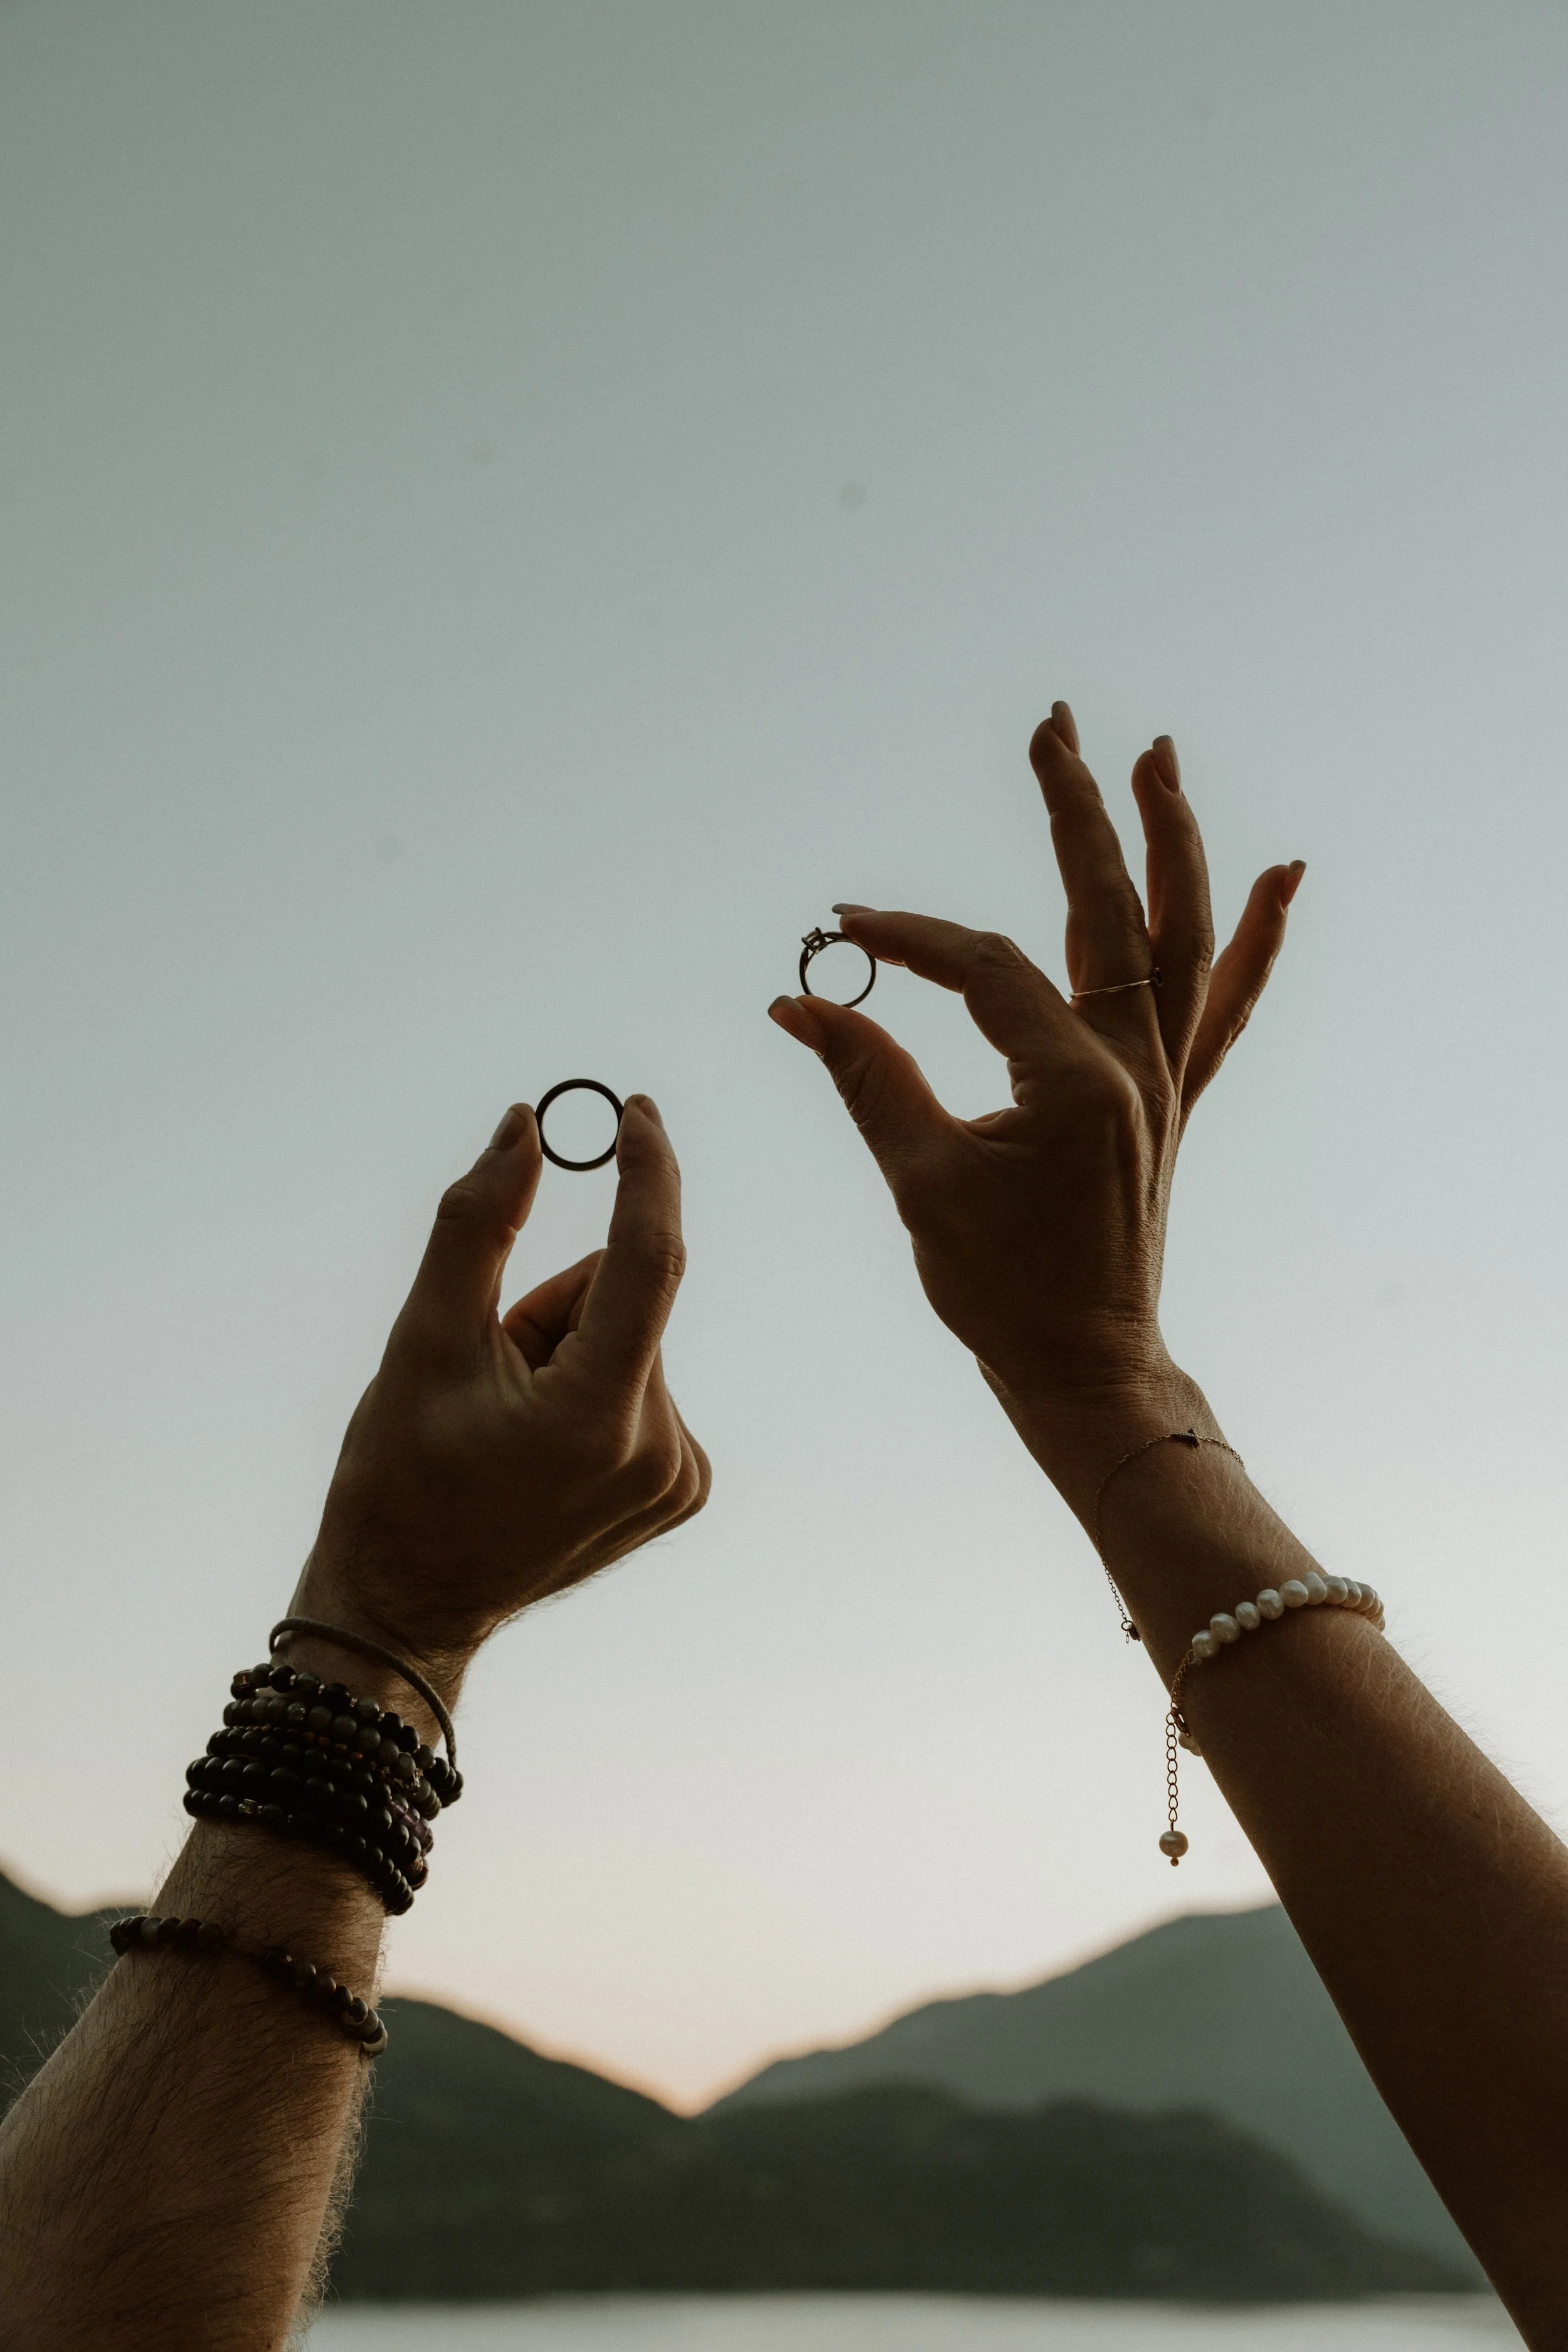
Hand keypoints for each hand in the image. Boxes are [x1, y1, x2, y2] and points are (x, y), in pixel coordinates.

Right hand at [291, 1096, 709, 1696]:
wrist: (408, 1610)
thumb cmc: (399, 1477)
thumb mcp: (423, 1339)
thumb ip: (479, 1222)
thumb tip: (525, 1126)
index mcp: (600, 1416)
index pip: (648, 1260)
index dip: (647, 1172)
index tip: (639, 1109)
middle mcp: (660, 1449)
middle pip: (618, 1302)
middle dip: (552, 1308)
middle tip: (485, 1375)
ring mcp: (678, 1478)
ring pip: (627, 1341)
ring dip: (566, 1353)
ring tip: (506, 1427)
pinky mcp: (682, 1490)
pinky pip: (640, 1387)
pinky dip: (590, 1391)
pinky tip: (540, 1451)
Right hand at [768, 705, 1301, 1494]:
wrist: (1085, 1367)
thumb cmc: (1001, 1291)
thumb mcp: (920, 1183)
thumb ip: (866, 1078)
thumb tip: (799, 998)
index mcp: (1075, 1083)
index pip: (986, 968)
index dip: (910, 939)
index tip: (841, 928)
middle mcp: (1137, 1066)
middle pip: (1112, 905)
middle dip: (1080, 806)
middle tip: (1055, 723)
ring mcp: (1167, 1081)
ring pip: (1182, 934)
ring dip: (1173, 840)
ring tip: (1160, 754)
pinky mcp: (1176, 1102)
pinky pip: (1228, 1006)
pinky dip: (1258, 941)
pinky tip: (1284, 878)